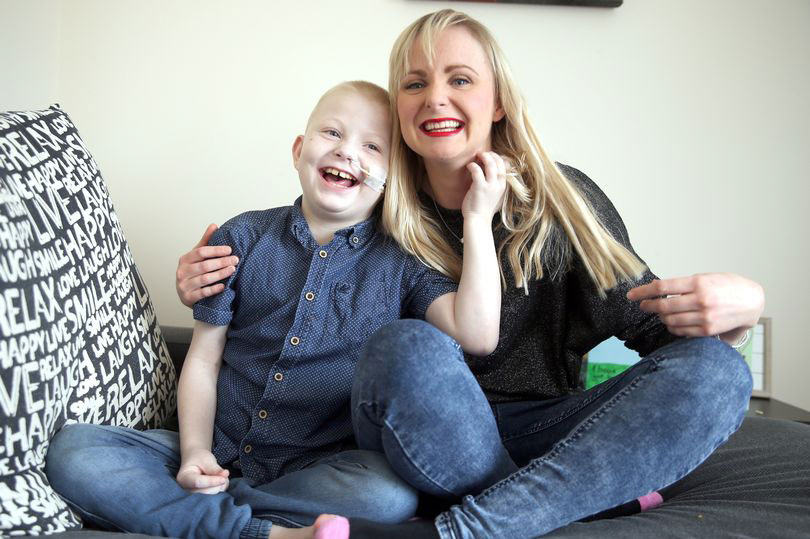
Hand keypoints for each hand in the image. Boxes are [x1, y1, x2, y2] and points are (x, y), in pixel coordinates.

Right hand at [176, 224, 238, 307]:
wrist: (185, 294)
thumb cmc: (193, 272)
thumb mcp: (197, 257)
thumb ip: (205, 242)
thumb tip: (214, 225)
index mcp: (185, 259)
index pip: (201, 252)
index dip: (216, 250)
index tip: (229, 249)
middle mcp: (182, 272)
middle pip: (204, 265)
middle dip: (221, 262)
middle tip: (235, 260)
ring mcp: (184, 285)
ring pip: (205, 279)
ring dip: (220, 274)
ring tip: (232, 270)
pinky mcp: (188, 298)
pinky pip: (203, 293)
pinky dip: (214, 289)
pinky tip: (224, 285)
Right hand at [176, 448, 229, 494]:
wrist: (196, 458)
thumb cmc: (199, 457)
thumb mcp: (206, 459)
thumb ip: (214, 469)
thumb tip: (224, 476)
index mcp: (184, 478)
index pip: (198, 483)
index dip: (212, 482)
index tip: (223, 479)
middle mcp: (188, 489)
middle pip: (207, 490)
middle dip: (218, 482)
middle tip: (225, 471)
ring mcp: (196, 493)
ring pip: (214, 492)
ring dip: (221, 483)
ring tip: (219, 472)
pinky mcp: (205, 495)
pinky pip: (218, 492)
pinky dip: (222, 485)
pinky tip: (219, 477)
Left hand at [462, 151, 506, 220]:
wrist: (478, 220)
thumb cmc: (483, 208)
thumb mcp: (495, 196)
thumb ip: (495, 185)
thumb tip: (492, 172)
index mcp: (503, 186)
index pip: (505, 166)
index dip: (498, 157)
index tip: (490, 156)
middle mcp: (498, 185)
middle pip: (499, 163)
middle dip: (491, 155)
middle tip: (482, 154)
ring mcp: (490, 186)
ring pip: (491, 164)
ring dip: (484, 157)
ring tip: (477, 155)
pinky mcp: (479, 188)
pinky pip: (477, 171)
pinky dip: (473, 166)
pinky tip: (469, 166)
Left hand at [627, 273, 764, 342]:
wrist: (752, 301)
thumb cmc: (727, 286)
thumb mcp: (705, 278)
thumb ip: (683, 284)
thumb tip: (657, 288)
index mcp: (698, 283)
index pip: (662, 287)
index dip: (643, 292)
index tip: (631, 295)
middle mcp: (700, 300)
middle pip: (663, 306)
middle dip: (648, 306)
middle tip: (643, 305)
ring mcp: (704, 317)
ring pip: (670, 320)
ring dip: (661, 317)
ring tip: (660, 313)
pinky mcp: (708, 330)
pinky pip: (681, 331)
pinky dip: (672, 327)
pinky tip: (672, 322)